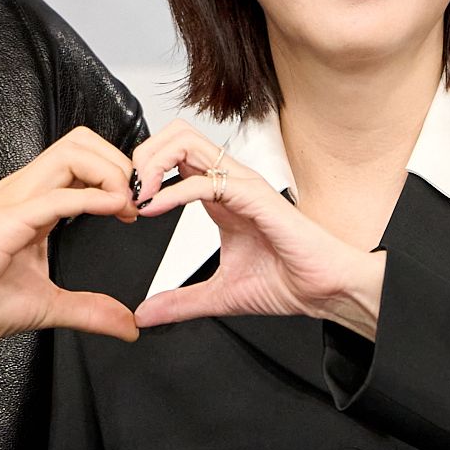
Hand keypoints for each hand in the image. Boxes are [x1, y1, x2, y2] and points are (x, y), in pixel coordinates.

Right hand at [0, 130, 140, 347]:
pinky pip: (57, 195)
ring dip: (110, 172)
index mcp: (32, 203)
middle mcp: (25, 192)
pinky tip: (115, 210)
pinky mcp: (7, 220)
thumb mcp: (46, 306)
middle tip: (136, 202)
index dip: (116, 176)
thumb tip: (126, 325)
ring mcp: (15, 200)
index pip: (81, 161)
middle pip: (81, 142)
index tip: (134, 211)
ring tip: (126, 205)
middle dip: (120, 163)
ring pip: (72, 151)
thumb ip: (88, 310)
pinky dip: (93, 197)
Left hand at [131, 121, 386, 340]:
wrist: (322, 291)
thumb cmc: (286, 282)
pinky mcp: (254, 197)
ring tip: (137, 196)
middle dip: (143, 156)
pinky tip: (153, 210)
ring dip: (153, 164)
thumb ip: (179, 301)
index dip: (145, 172)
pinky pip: (204, 181)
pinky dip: (171, 192)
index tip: (127, 204)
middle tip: (127, 191)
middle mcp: (229, 182)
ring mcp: (242, 185)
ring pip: (187, 143)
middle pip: (176, 135)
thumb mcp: (217, 295)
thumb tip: (145, 315)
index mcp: (219, 196)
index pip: (174, 156)